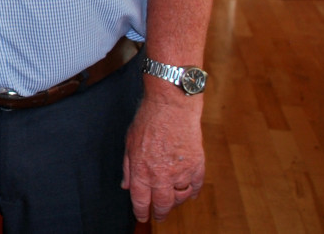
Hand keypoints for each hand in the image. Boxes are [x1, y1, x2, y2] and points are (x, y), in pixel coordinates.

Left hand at [121, 92, 205, 222]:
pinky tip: (189, 190)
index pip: (141, 201)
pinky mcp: (197, 165)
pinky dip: (193, 191)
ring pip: (181, 197)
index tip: (142, 217)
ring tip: (173, 198)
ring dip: (177, 200)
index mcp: (142, 170)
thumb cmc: (148, 119)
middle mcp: (162, 175)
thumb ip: (128, 167)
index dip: (141, 212)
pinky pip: (196, 186)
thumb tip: (126, 185)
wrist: (171, 105)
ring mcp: (181, 171)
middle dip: (161, 213)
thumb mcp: (129, 142)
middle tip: (160, 216)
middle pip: (163, 205)